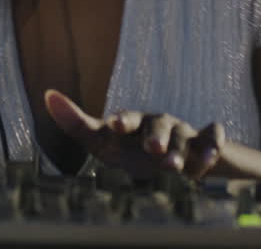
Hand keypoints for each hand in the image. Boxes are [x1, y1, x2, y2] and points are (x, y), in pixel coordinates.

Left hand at [44, 90, 224, 180]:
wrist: (177, 162)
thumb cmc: (132, 151)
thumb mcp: (104, 143)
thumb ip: (77, 124)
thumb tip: (48, 94)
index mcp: (133, 124)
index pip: (126, 119)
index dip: (121, 120)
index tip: (114, 124)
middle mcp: (159, 123)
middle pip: (158, 124)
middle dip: (156, 136)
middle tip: (153, 149)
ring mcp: (184, 132)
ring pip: (184, 135)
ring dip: (181, 149)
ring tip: (175, 166)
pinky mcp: (207, 141)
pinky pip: (213, 138)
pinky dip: (212, 145)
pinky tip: (209, 158)